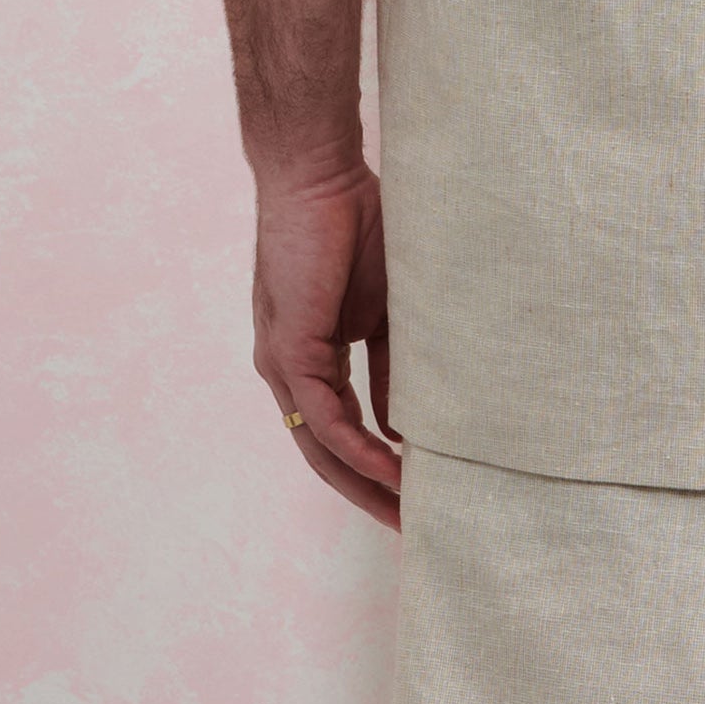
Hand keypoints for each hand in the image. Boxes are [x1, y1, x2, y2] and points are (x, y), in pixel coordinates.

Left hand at [251, 158, 403, 528]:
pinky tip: (392, 468)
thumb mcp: (388, 305)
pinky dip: (358, 447)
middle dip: (372, 494)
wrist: (319, 175)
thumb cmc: (357, 222)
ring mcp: (284, 365)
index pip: (344, 430)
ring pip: (322, 447)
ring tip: (409, 512)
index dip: (378, 468)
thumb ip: (394, 361)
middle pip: (328, 455)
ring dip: (365, 484)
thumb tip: (408, 421)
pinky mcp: (288, 351)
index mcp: (314, 357)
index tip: (420, 494)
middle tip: (416, 527)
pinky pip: (324, 417)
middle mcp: (290, 371)